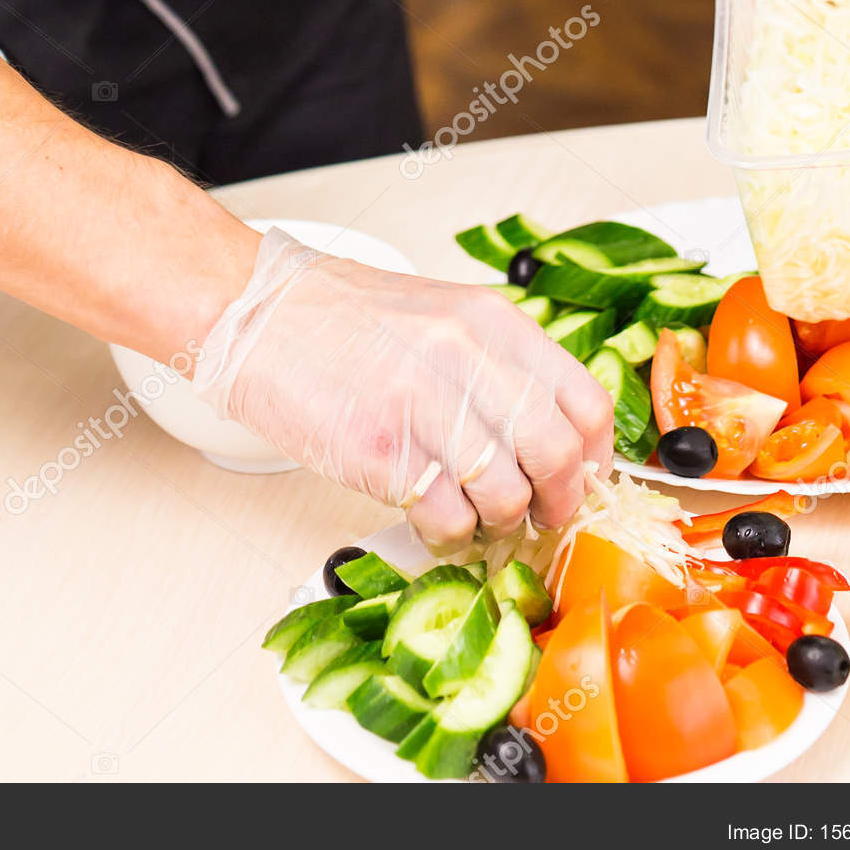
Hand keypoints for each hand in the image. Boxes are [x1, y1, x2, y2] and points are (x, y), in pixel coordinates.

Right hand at [192, 230, 613, 551]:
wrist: (255, 313)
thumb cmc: (338, 320)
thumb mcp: (441, 318)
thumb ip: (497, 367)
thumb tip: (546, 436)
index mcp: (493, 324)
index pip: (585, 402)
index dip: (595, 457)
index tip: (584, 481)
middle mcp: (470, 360)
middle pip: (557, 455)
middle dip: (558, 502)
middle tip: (540, 517)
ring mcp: (426, 406)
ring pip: (507, 496)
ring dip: (499, 523)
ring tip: (476, 518)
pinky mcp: (383, 452)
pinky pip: (447, 519)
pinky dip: (451, 536)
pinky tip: (435, 522)